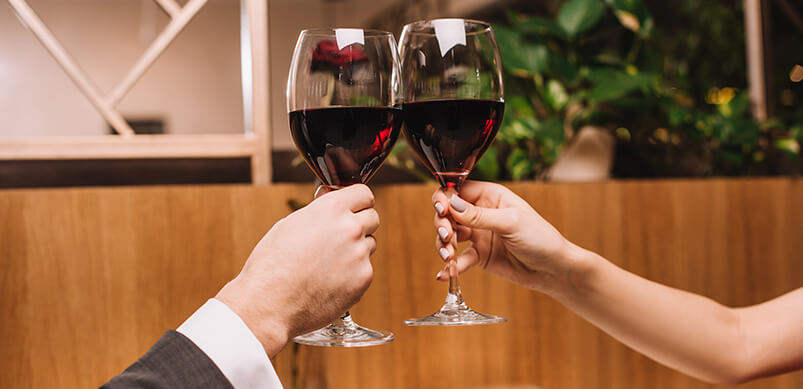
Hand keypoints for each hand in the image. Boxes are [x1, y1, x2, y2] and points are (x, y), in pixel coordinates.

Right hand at [216, 184, 378, 356]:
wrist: (269, 303)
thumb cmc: (272, 265)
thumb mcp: (290, 225)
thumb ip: (319, 213)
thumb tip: (332, 205)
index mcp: (331, 209)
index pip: (364, 194)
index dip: (358, 202)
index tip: (354, 209)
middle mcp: (350, 228)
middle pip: (373, 218)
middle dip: (360, 224)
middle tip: (342, 237)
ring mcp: (359, 254)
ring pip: (369, 245)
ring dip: (356, 250)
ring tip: (328, 264)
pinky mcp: (363, 279)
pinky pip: (365, 270)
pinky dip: (352, 275)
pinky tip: (330, 281)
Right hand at [432, 181, 579, 294]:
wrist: (554, 270)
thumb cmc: (541, 238)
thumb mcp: (511, 223)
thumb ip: (479, 216)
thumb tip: (451, 203)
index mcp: (491, 196)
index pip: (457, 190)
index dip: (445, 198)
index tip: (442, 210)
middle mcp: (481, 213)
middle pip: (448, 212)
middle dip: (442, 223)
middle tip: (447, 236)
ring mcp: (479, 234)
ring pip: (449, 235)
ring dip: (443, 245)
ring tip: (448, 256)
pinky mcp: (479, 256)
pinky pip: (459, 259)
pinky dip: (450, 266)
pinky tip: (444, 274)